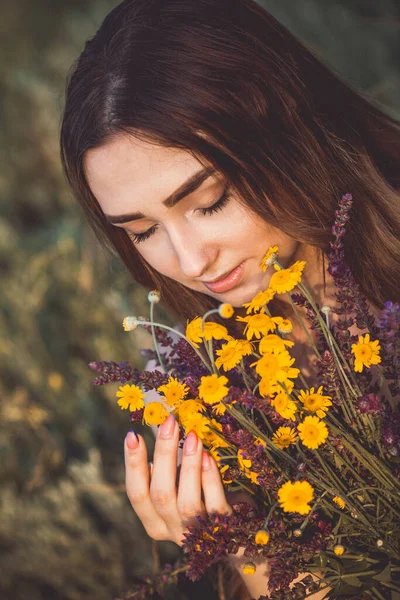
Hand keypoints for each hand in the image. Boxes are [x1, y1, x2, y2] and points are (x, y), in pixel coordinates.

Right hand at [124, 413, 232, 545]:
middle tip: (169, 423)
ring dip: (188, 466)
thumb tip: (162, 426)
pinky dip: (210, 480)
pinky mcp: (222, 530)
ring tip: (192, 437)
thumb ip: (167, 468)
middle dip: (163, 455)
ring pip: (186, 502)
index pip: (137, 493)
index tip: (133, 435)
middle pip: (160, 494)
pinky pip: (214, 504)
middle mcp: (171, 529)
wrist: (236, 539)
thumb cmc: (201, 500)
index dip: (133, 465)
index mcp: (154, 521)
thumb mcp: (179, 489)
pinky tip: (208, 458)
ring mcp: (196, 533)